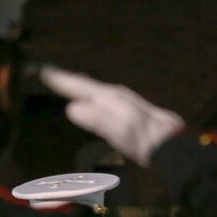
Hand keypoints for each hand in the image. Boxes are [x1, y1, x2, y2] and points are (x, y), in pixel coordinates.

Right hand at [40, 65, 184, 165]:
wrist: (176, 147)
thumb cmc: (147, 140)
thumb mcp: (121, 130)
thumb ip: (98, 119)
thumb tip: (72, 108)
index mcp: (111, 97)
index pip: (79, 85)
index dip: (59, 79)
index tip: (39, 69)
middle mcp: (118, 97)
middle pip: (87, 85)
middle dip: (67, 80)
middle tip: (48, 73)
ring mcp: (127, 105)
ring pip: (97, 92)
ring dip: (80, 88)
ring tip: (67, 84)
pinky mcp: (132, 116)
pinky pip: (105, 101)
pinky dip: (94, 98)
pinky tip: (95, 104)